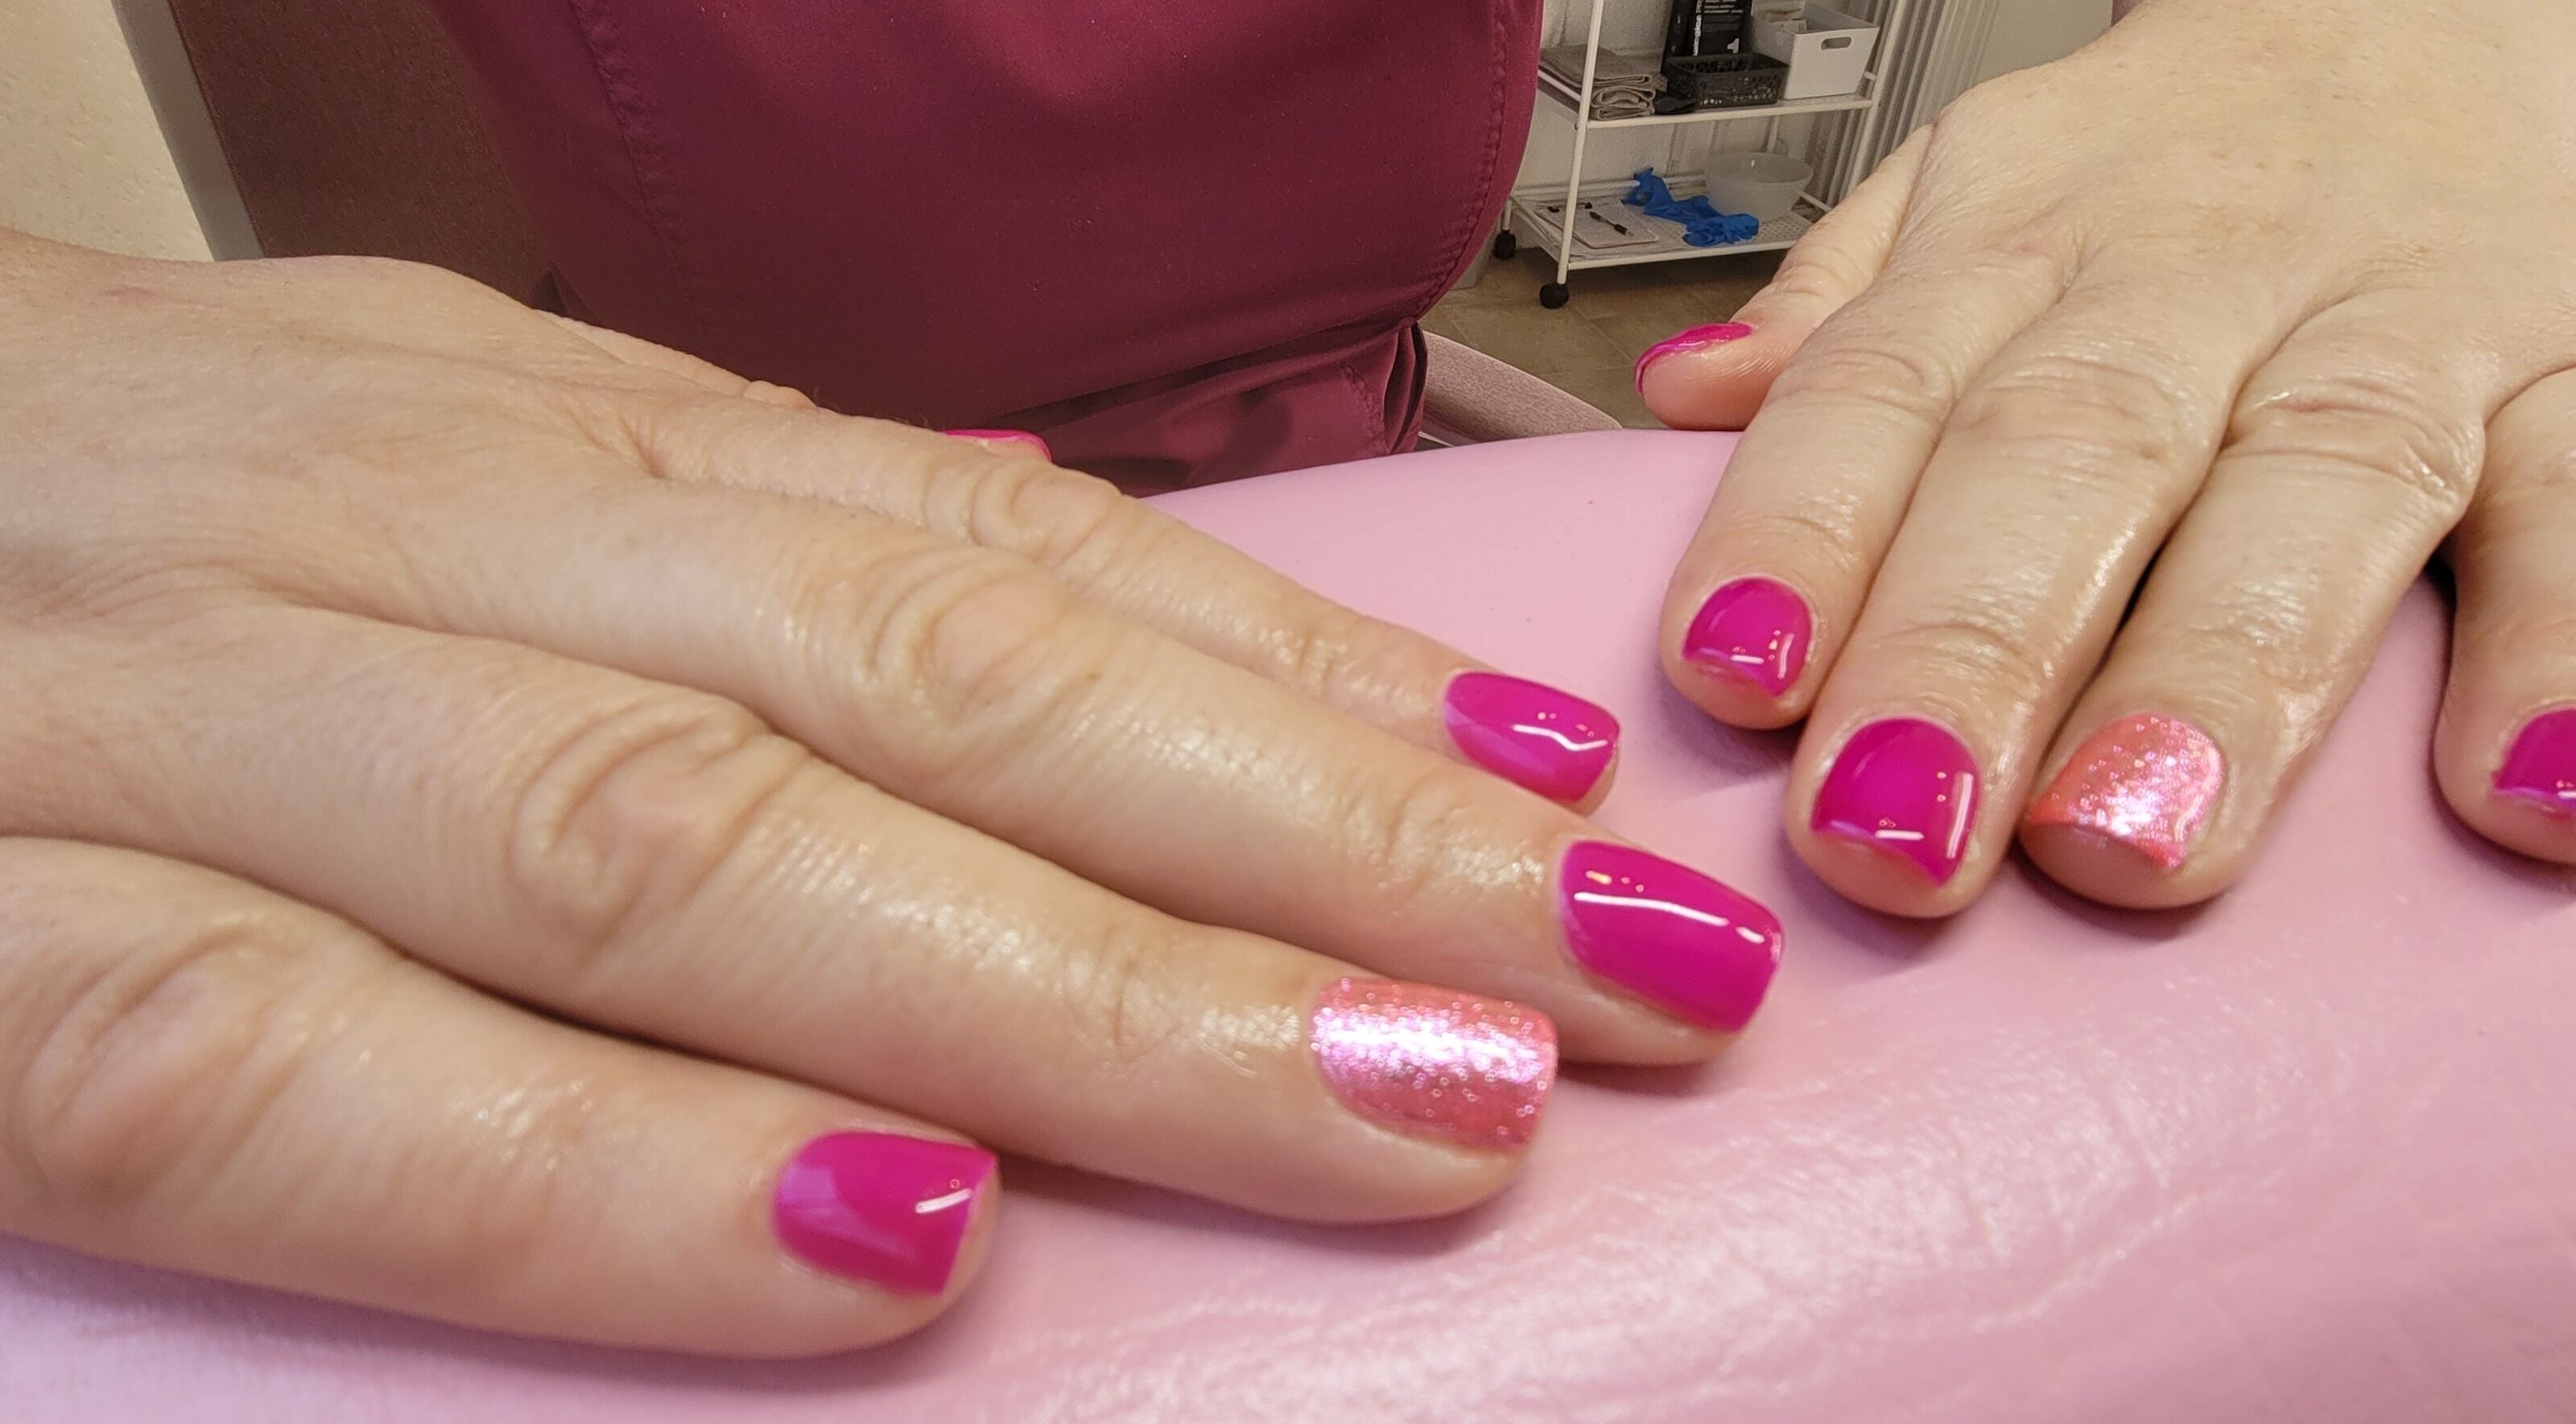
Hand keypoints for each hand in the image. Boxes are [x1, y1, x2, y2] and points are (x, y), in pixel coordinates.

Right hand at [0, 234, 1782, 1352]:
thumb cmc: (106, 526)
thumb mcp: (447, 476)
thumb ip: (732, 565)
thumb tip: (1086, 635)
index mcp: (536, 449)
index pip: (1000, 560)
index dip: (1317, 684)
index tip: (1569, 801)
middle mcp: (411, 550)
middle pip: (936, 696)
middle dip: (1318, 843)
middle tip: (1629, 972)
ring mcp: (192, 737)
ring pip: (705, 852)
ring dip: (1096, 990)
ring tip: (1423, 1100)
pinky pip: (300, 1073)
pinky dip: (604, 1175)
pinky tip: (895, 1247)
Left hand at [1637, 0, 2575, 913]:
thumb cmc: (2176, 155)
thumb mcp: (1978, 185)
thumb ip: (1845, 307)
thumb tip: (1679, 401)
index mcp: (2019, 246)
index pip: (1883, 385)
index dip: (1798, 529)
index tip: (1727, 677)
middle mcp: (2198, 282)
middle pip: (2075, 455)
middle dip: (1975, 647)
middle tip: (1897, 835)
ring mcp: (2403, 325)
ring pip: (2320, 487)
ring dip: (2218, 678)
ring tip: (2131, 849)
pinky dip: (2565, 648)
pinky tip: (2523, 799)